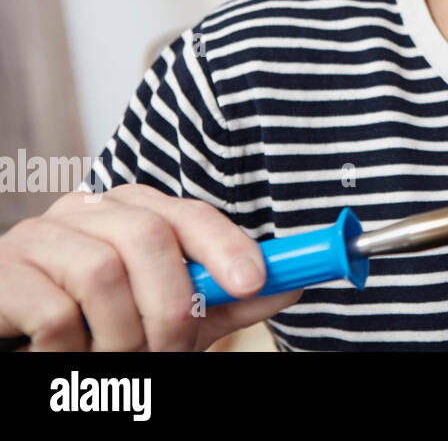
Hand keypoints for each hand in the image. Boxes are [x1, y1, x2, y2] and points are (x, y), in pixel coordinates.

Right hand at [0, 183, 300, 350]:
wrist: (18, 339)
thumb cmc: (98, 322)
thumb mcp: (168, 311)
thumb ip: (225, 298)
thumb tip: (293, 284)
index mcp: (134, 210)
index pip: (189, 213)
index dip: (226, 244)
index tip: (254, 282)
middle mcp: (87, 210)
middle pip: (148, 236)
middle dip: (171, 305)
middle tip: (171, 351)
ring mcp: (39, 236)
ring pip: (101, 273)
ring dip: (121, 335)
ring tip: (116, 362)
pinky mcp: (3, 271)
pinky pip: (54, 311)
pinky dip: (72, 350)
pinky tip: (68, 359)